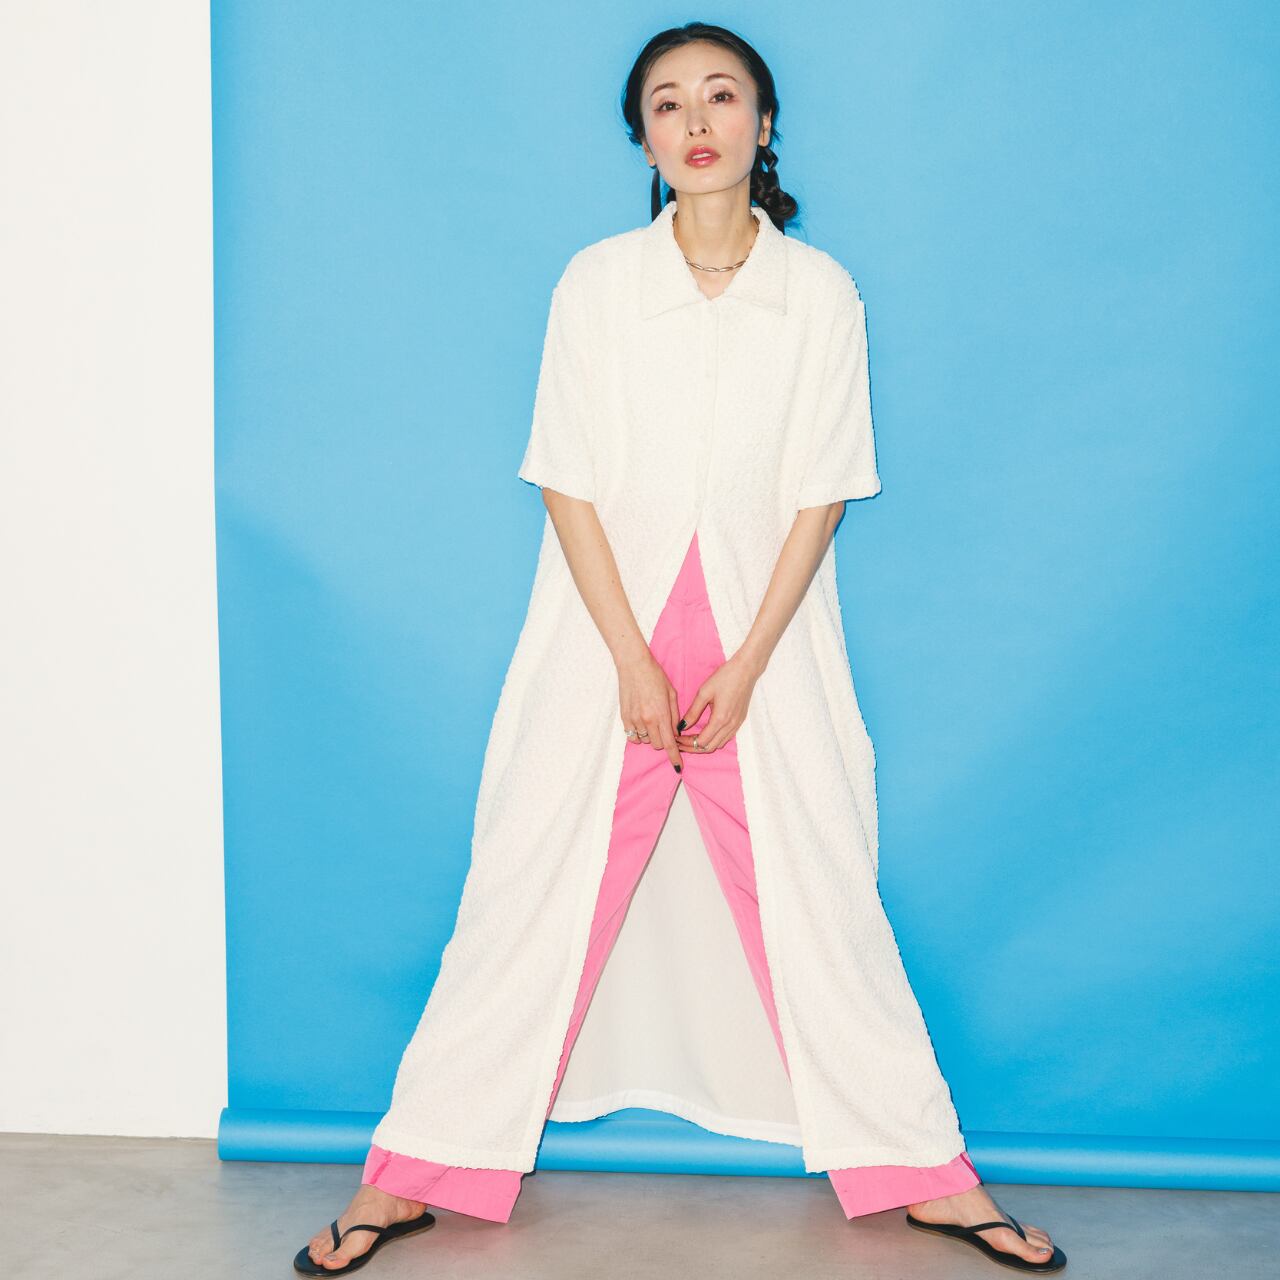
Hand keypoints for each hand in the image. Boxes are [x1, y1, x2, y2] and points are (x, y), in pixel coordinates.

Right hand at [617, 651, 682, 769]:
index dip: (674, 757)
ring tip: (652, 719)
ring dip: (651, 735)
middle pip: (658, 744)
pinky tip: (642, 722)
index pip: (669, 743)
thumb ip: (675, 716)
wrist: (634, 665)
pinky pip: (632, 736)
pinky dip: (639, 734)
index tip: (678, 767)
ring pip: (645, 740)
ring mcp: (634, 720)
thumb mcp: (672, 694)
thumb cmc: (655, 676)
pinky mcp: (624, 718)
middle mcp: (647, 720)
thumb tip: (675, 732)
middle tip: (665, 726)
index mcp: (661, 714)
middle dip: (664, 740)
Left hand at [675, 653, 759, 753]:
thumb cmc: (725, 678)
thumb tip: (682, 726)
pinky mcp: (739, 721)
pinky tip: (704, 733)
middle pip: (709, 747)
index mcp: (720, 719)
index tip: (676, 738)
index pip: (701, 742)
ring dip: (703, 745)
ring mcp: (736, 725)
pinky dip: (713, 740)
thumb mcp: (704, 692)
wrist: (745, 670)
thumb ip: (693, 711)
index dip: (687, 743)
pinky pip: (725, 738)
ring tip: (689, 739)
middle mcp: (730, 725)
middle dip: (693, 748)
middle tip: (680, 742)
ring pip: (718, 744)